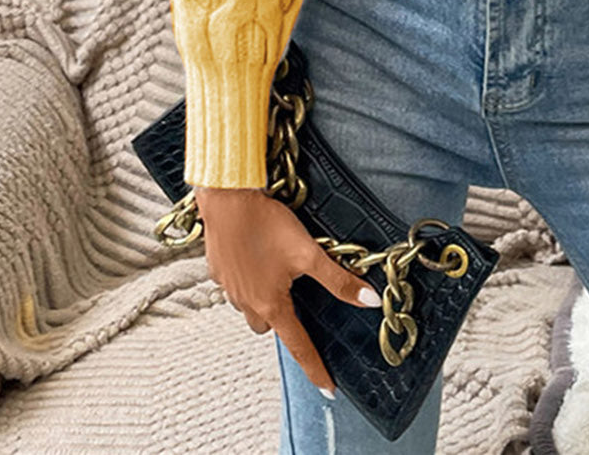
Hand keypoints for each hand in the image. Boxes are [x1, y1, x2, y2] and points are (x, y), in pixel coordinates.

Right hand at [195, 185, 380, 397]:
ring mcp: (230, 289)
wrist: (227, 199)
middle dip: (285, 320)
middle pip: (272, 326)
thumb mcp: (308, 253)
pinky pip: (238, 288)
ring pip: (252, 307)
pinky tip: (257, 258)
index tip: (328, 389)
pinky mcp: (219, 272)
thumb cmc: (266, 224)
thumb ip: (337, 280)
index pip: (299, 346)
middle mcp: (248, 303)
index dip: (316, 368)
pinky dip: (249, 281)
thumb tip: (369, 301)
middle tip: (298, 303)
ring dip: (266, 300)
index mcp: (272, 304)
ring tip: (279, 276)